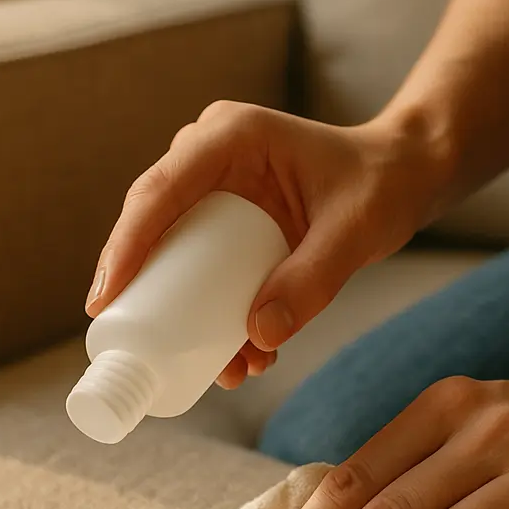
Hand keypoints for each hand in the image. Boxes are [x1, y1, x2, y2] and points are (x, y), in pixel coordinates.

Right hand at [86, 101, 451, 388]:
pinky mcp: (232, 225)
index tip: (104, 301)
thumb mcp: (354, 231)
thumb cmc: (382, 185)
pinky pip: (206, 270)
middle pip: (153, 226)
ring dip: (185, 314)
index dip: (126, 246)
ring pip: (177, 255)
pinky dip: (217, 314)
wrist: (403, 177)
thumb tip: (255, 336)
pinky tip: (246, 356)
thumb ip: (311, 279)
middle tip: (134, 350)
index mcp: (232, 138)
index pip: (160, 191)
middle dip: (143, 291)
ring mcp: (219, 192)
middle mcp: (213, 158)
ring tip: (224, 370)